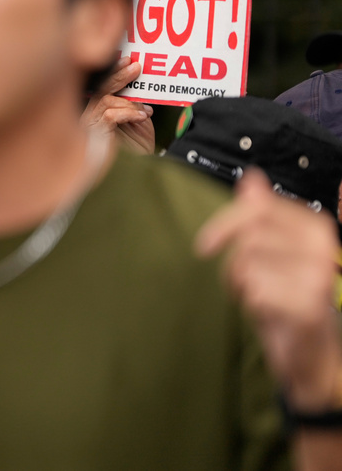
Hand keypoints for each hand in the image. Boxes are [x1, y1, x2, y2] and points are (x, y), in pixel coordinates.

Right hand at [82, 58, 154, 153]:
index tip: (126, 61)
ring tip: (146, 110)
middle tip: (135, 67)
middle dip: (118, 76)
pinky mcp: (94, 137)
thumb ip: (131, 102)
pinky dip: (127, 112)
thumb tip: (135, 79)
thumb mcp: (136, 119)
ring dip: (128, 102)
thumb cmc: (136, 148)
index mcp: (96, 112)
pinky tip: (141, 117)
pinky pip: (110, 116)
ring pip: (104, 101)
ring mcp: (88, 128)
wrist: (138, 172)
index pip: (100, 88)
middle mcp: (87, 118)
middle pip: (99, 90)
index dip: (112, 73)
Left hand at [197, 169, 341, 410]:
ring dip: (240, 284)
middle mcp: (323, 248)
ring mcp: (319, 278)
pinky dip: (250, 303)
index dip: (225, 223)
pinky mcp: (309, 308)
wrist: (309, 351)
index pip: (259, 206)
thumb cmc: (285, 296)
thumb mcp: (268, 251)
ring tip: (256, 296)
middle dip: (233, 262)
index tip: (205, 246)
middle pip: (249, 236)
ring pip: (249, 264)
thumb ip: (261, 214)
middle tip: (242, 282)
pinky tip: (263, 311)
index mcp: (315, 227)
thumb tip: (252, 178)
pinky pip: (257, 292)